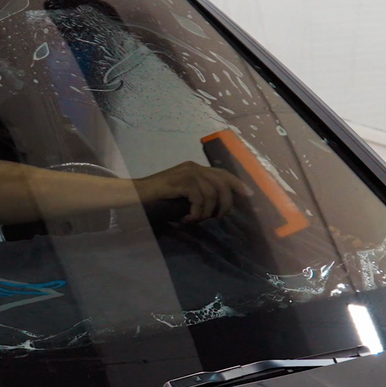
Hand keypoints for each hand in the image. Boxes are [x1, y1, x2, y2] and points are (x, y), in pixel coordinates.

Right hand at [134, 161, 250, 222]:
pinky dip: (195, 213)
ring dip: (205, 212)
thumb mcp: (182, 193)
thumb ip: (197, 193)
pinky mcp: (181, 181)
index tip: (248, 195)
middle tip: (217, 218)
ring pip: (212, 194)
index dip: (237, 183)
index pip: (222, 173)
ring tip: (194, 219)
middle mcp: (194, 167)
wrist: (136, 192)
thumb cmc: (157, 195)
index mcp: (195, 168)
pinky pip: (199, 199)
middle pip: (222, 183)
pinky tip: (185, 218)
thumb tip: (216, 207)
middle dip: (225, 203)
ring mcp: (188, 173)